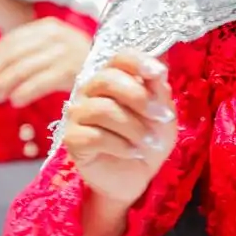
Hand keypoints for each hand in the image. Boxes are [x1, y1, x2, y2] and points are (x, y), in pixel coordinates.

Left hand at [0, 16, 92, 107]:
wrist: (114, 72)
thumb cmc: (78, 63)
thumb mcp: (55, 47)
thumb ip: (29, 51)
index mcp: (48, 26)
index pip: (10, 40)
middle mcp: (55, 35)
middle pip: (13, 55)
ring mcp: (63, 52)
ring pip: (21, 69)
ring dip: (4, 86)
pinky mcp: (69, 71)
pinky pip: (37, 84)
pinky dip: (22, 93)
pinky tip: (15, 101)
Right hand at [61, 52, 177, 212]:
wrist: (136, 177)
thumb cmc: (148, 139)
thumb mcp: (162, 115)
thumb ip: (159, 92)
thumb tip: (159, 68)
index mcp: (113, 78)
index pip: (119, 58)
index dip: (138, 62)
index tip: (159, 73)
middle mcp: (91, 91)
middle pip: (107, 79)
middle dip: (140, 98)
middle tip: (162, 116)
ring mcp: (78, 114)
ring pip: (103, 109)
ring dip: (134, 127)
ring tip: (151, 142)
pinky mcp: (72, 140)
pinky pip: (94, 136)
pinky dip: (121, 145)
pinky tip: (134, 152)